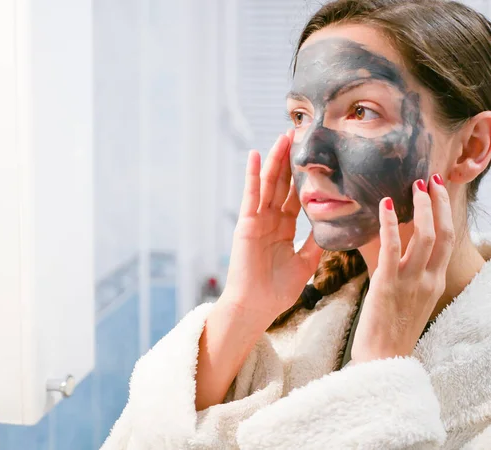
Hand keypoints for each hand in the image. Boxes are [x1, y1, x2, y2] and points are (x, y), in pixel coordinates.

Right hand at [221, 130, 323, 326]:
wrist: (257, 306)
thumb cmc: (278, 289)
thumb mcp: (306, 262)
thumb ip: (316, 241)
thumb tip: (335, 226)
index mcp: (284, 228)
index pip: (296, 195)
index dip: (304, 176)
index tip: (314, 156)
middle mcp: (270, 220)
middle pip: (282, 184)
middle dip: (290, 160)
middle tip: (299, 134)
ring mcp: (257, 220)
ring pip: (268, 184)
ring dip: (275, 160)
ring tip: (283, 136)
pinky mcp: (246, 223)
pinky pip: (251, 195)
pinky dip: (251, 175)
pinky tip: (254, 155)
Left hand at [351, 174, 454, 362]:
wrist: (383, 360)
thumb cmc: (391, 328)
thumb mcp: (408, 298)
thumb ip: (406, 274)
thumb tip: (392, 249)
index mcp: (434, 281)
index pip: (446, 240)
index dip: (443, 213)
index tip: (437, 191)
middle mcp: (429, 279)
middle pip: (442, 234)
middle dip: (439, 203)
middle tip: (430, 180)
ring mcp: (410, 282)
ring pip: (424, 237)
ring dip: (421, 208)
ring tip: (414, 187)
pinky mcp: (387, 286)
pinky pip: (392, 249)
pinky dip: (389, 225)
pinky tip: (384, 206)